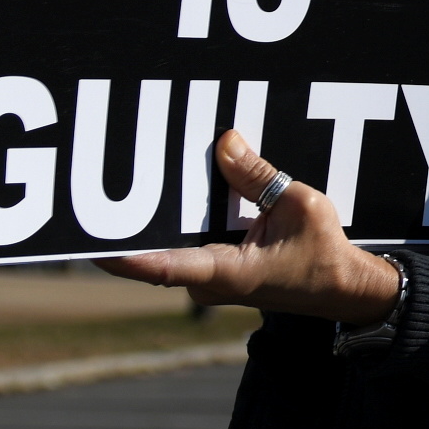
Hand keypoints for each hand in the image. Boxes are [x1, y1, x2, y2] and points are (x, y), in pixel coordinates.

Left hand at [96, 130, 403, 323]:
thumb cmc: (324, 254)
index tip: (87, 242)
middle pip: (155, 250)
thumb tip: (223, 141)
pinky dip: (181, 218)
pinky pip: (186, 243)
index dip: (122, 254)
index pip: (161, 265)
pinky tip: (175, 188)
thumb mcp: (298, 204)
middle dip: (133, 219)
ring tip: (137, 173)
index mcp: (226, 274)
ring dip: (156, 217)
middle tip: (102, 179)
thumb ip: (256, 175)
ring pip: (169, 245)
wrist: (341, 287)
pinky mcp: (214, 269)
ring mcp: (207, 278)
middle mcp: (207, 282)